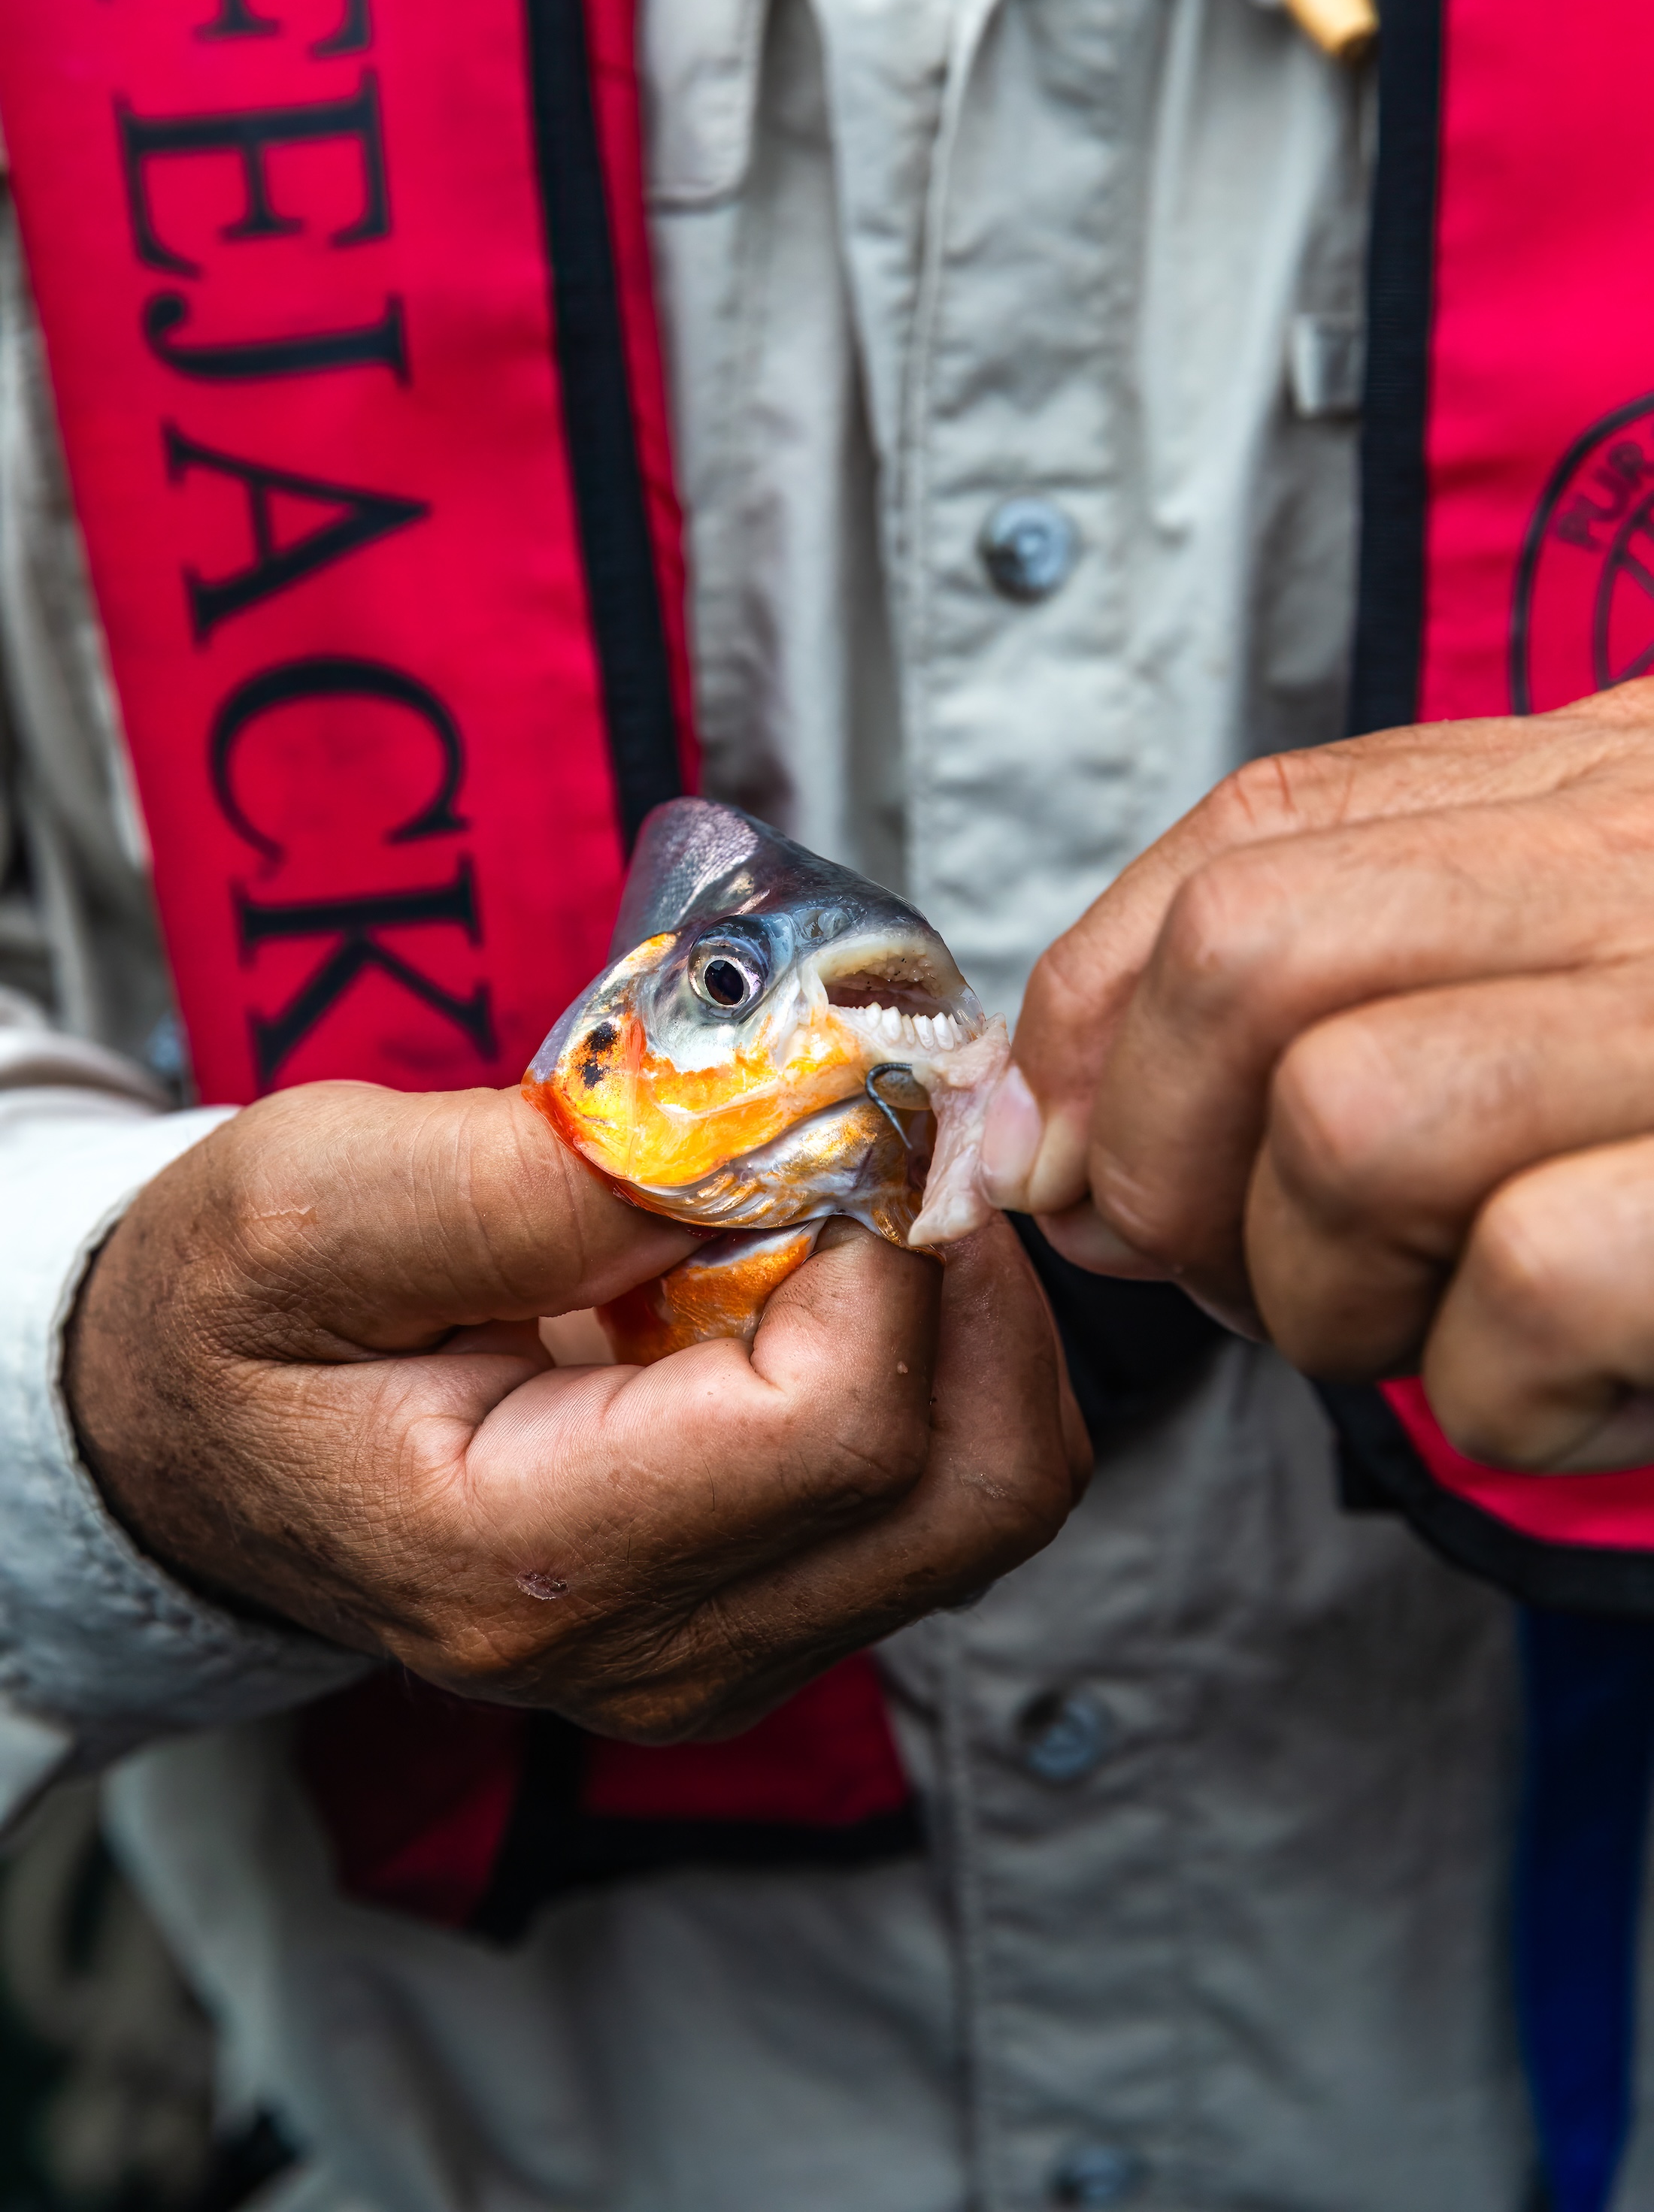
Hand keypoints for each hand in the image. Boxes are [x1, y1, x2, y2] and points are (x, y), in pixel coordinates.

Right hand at [66, 1082, 1087, 1738]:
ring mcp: (724, 1654)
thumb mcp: (308, 1207)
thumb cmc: (241, 1321)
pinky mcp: (764, 1618)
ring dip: (974, 1316)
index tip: (852, 1096)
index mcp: (532, 1566)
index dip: (890, 1238)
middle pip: (970, 1487)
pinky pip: (944, 1497)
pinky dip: (944, 1363)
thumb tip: (745, 1142)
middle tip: (898, 1130)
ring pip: (991, 1497)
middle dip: (972, 1275)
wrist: (198, 1444)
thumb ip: (520, 1183)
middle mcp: (656, 1653)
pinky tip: (842, 1265)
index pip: (841, 1426)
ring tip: (868, 1187)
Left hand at [980, 682, 1653, 1471]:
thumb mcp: (1574, 979)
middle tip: (1235, 1271)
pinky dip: (1499, 1393)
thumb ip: (1338, 992)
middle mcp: (1637, 863)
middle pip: (1248, 957)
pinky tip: (1569, 1388)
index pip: (1252, 835)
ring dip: (1325, 1293)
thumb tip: (1046, 1138)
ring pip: (1351, 1121)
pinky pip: (1524, 1286)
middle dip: (1165, 1160)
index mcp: (1593, 789)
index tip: (1053, 1150)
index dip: (1096, 1007)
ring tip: (1432, 1326)